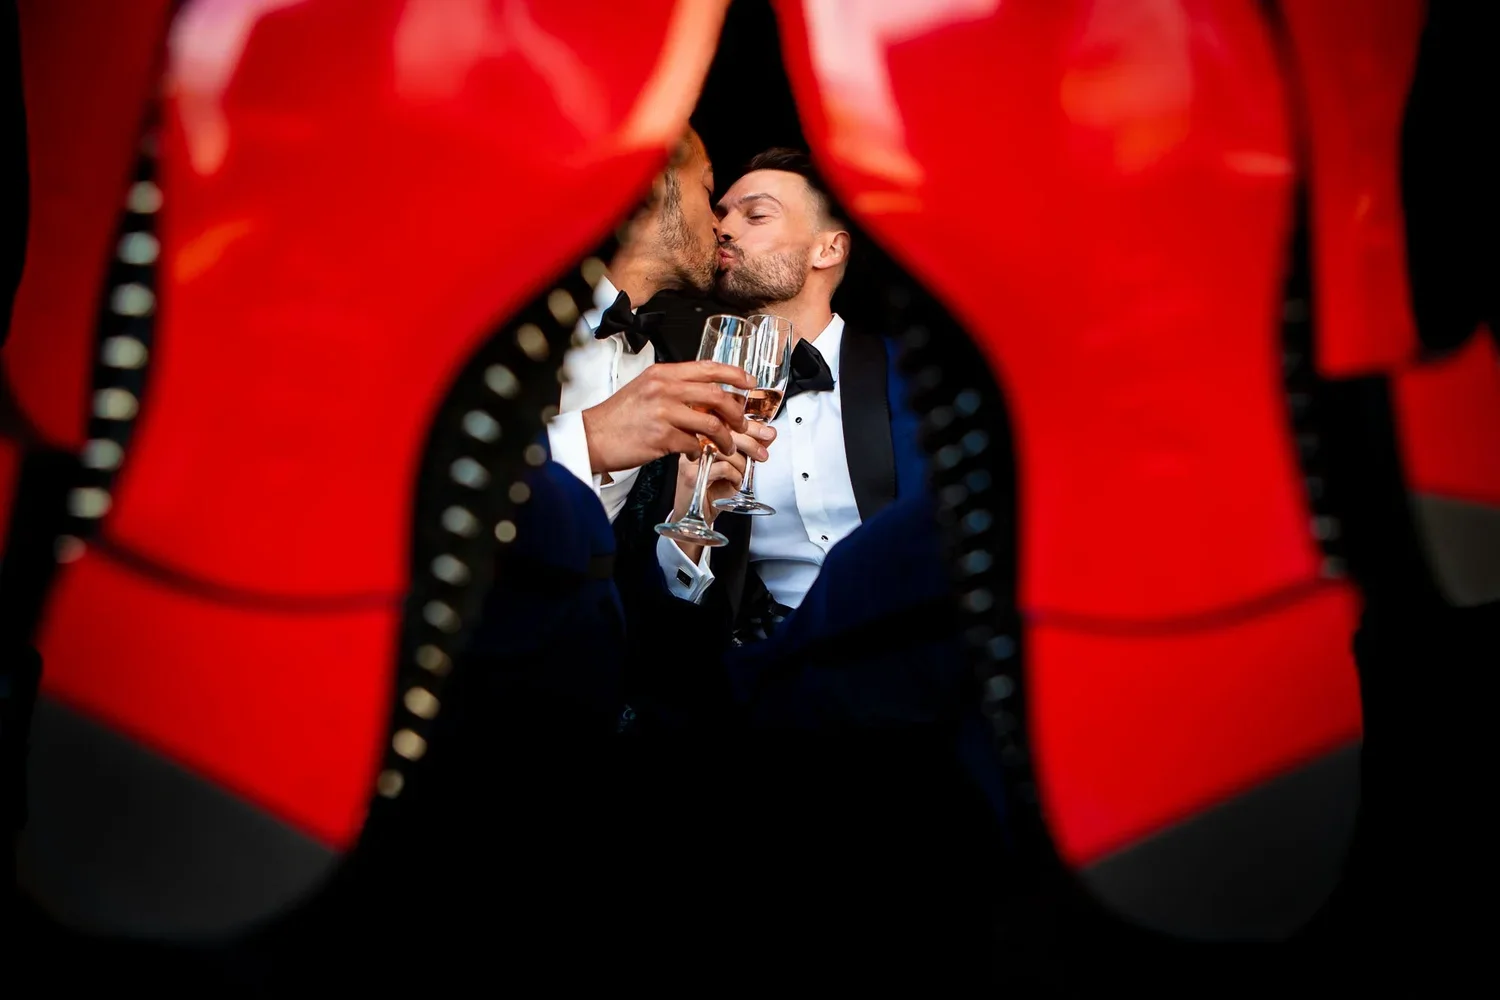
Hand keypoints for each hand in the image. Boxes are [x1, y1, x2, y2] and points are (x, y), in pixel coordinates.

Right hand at [581, 361, 755, 475]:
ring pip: (711, 422)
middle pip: (716, 394)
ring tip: (727, 446)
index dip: (734, 374)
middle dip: (736, 411)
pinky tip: (699, 456)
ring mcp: (663, 412)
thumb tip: (705, 395)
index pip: (707, 367)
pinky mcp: (661, 437)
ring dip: (725, 437)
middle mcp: (664, 388)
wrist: (592, 437)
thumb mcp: (645, 389)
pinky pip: (694, 444)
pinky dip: (701, 452)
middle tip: (742, 423)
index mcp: (663, 373)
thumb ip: (674, 388)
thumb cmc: (618, 417)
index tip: (749, 382)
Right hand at [668, 422, 775, 563]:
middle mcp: (693, 443)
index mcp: (703, 435)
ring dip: (742, 465)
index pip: (728, 421)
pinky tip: (734, 483)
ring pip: (726, 450)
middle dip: (752, 444)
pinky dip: (735, 476)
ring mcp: (691, 458)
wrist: (695, 515)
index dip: (751, 426)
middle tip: (763, 456)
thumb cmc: (712, 490)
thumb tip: (770, 433)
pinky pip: (723, 468)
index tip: (768, 433)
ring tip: (742, 476)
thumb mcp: (736, 465)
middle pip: (727, 432)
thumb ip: (750, 448)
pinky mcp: (691, 474)